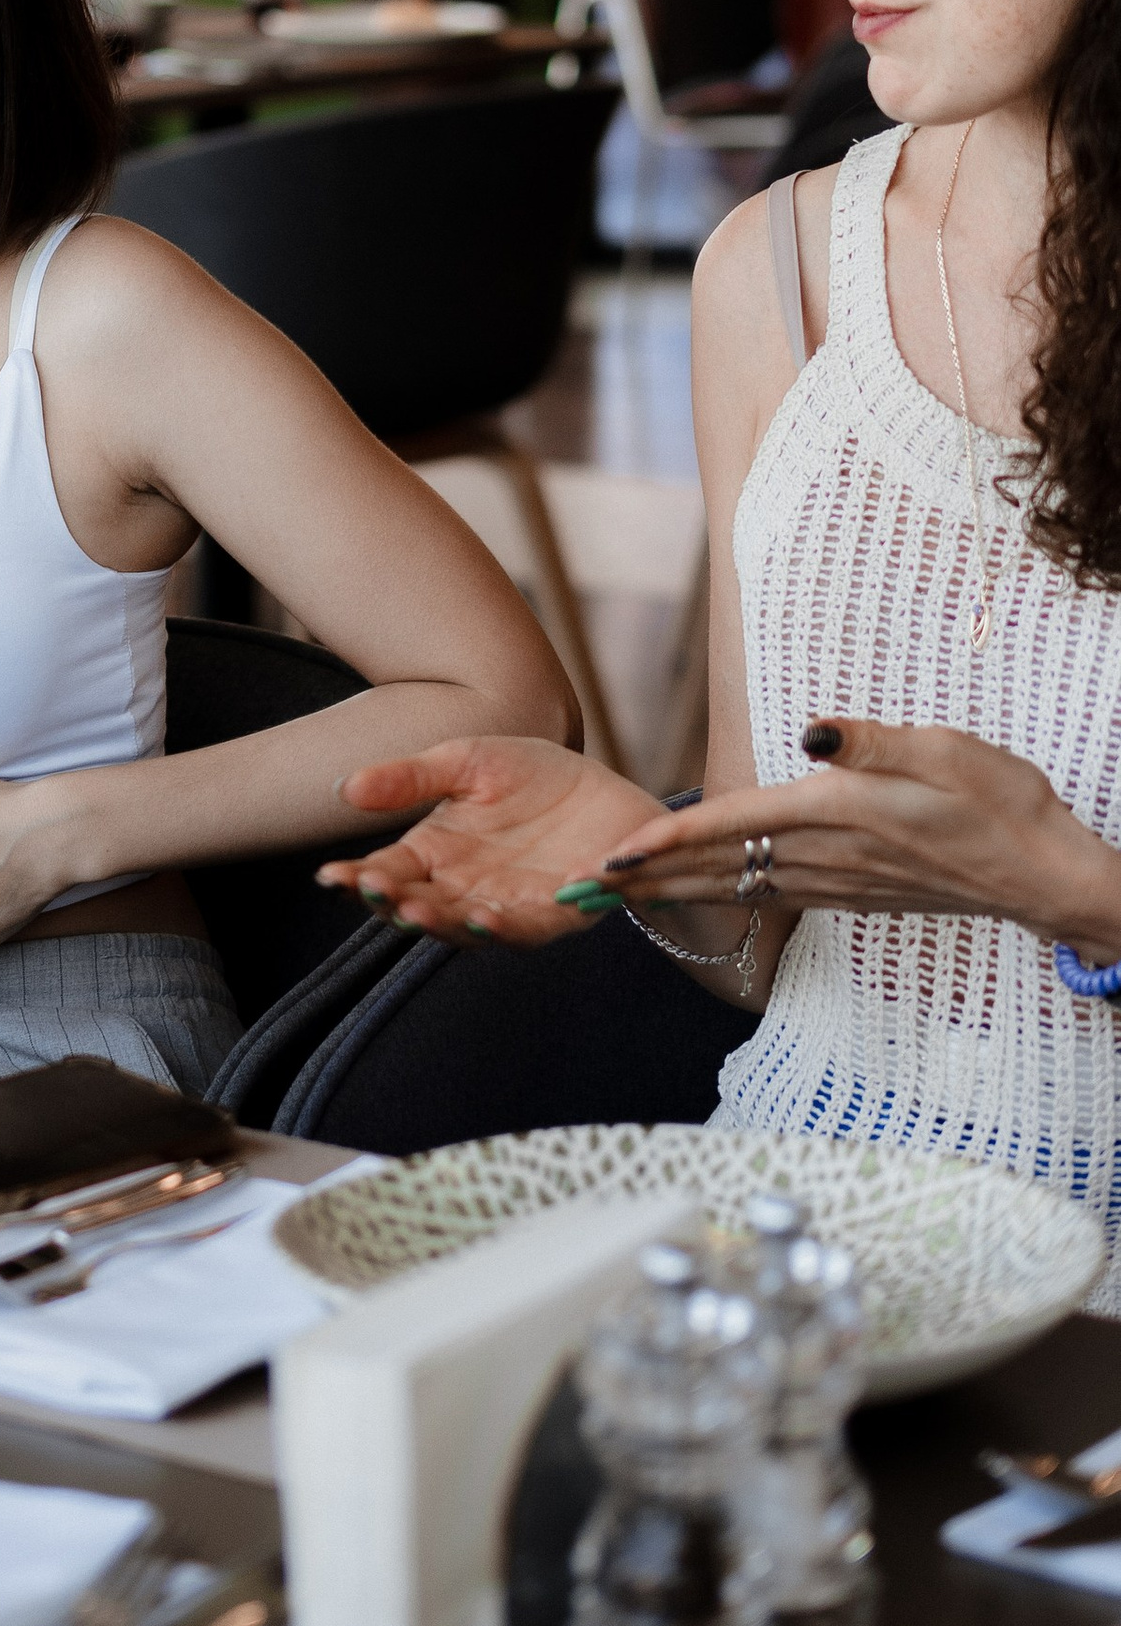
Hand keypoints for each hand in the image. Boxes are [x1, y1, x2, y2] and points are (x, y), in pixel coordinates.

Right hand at [318, 737, 660, 942]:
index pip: (387, 873)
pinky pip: (523, 930)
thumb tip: (345, 788)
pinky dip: (503, 929)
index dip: (359, 879)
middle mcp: (463, 888)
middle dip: (395, 903)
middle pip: (418, 906)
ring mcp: (506, 905)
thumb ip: (409, 779)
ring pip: (463, 927)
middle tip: (376, 889)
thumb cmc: (530, 775)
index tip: (333, 876)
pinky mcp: (554, 914)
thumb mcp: (464, 762)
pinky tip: (483, 919)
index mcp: (435, 853)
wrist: (602, 783)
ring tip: (416, 910)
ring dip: (440, 923)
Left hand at [599, 719, 1120, 952]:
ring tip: (620, 893)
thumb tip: (813, 731)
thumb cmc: (1001, 803)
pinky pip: (770, 894)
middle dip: (646, 877)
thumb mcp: (945, 750)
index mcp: (837, 812)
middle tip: (580, 889)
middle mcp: (828, 855)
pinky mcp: (855, 891)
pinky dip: (723, 894)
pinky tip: (703, 892)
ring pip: (737, 886)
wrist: (1046, 875)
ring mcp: (840, 881)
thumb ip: (874, 742)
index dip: (668, 840)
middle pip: (717, 867)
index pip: (732, 826)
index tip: (612, 855)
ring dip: (675, 889)